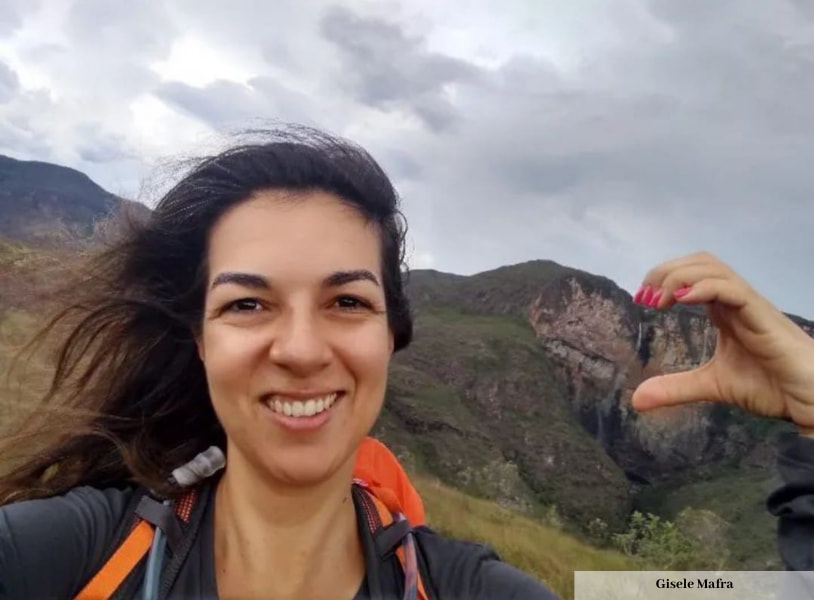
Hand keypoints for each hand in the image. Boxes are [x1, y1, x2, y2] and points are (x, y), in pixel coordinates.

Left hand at [630, 252, 813, 434]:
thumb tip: (637, 400)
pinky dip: (704, 288)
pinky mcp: (763, 317)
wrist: (811, 400)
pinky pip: (733, 290)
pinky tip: (683, 299)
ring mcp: (750, 306)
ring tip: (658, 300)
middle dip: (665, 271)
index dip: (663, 279)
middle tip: (644, 296)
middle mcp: (735, 301)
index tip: (642, 300)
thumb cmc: (772, 385)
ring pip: (714, 269)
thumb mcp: (712, 386)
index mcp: (724, 310)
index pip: (691, 274)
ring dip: (679, 276)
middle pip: (699, 263)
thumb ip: (676, 388)